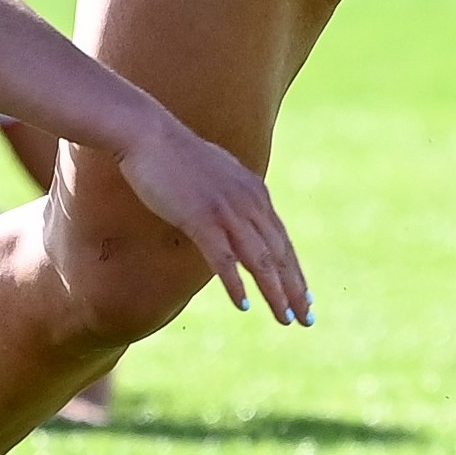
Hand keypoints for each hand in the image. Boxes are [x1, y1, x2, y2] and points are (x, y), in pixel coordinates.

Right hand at [111, 109, 313, 326]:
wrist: (148, 135)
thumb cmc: (176, 155)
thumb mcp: (218, 174)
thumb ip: (234, 194)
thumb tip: (239, 212)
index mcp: (254, 192)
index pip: (282, 240)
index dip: (295, 272)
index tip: (305, 298)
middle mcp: (248, 202)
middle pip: (279, 254)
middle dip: (295, 290)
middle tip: (306, 319)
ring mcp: (226, 211)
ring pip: (260, 260)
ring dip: (275, 293)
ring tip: (285, 318)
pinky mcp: (201, 218)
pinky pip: (224, 259)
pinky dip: (236, 284)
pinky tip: (243, 305)